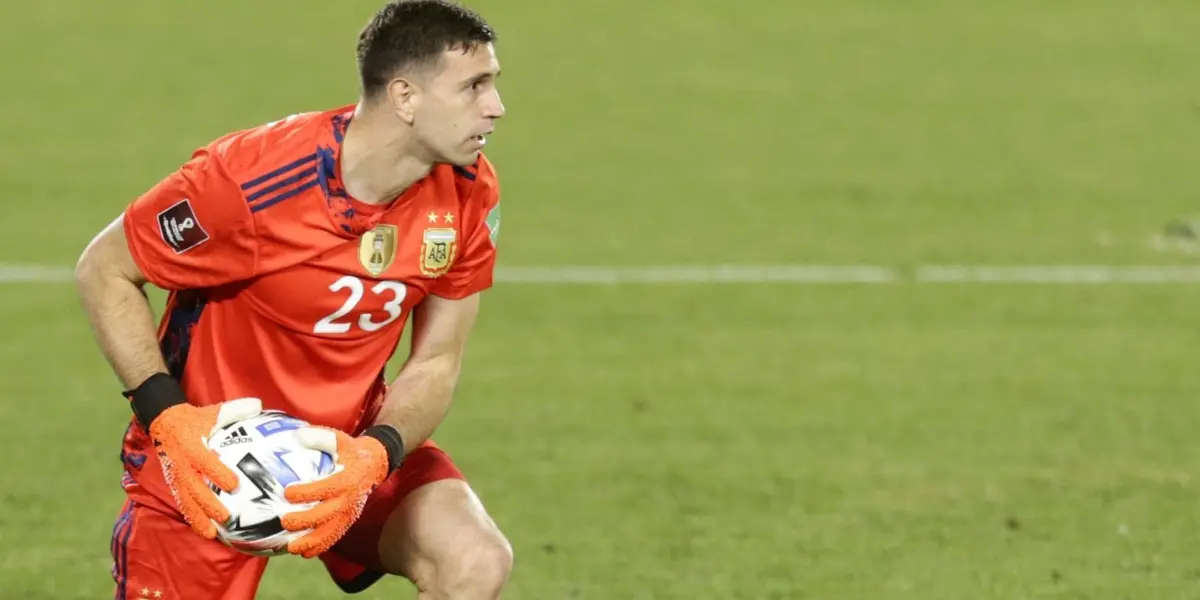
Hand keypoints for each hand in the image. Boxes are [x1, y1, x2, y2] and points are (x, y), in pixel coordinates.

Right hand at [148, 397, 262, 538]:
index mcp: (192, 446)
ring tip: (211, 534)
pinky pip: (182, 503)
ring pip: (186, 500)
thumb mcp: (213, 411)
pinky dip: (191, 517)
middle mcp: (182, 464)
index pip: (206, 462)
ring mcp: (176, 476)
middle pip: (195, 488)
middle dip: (208, 504)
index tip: (234, 485)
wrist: (164, 422)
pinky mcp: (174, 483)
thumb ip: (235, 410)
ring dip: (198, 518)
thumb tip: (259, 406)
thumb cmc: (195, 419)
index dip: (218, 473)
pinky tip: (204, 531)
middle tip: (226, 517)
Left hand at [280, 427, 390, 557]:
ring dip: (311, 541)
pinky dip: (320, 546)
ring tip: (291, 547)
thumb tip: (296, 436)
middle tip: (284, 522)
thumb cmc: (353, 451)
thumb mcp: (340, 439)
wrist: (376, 464)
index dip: (306, 492)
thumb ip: (320, 437)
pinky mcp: (349, 519)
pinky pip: (335, 536)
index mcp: (346, 479)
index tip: (287, 492)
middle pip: (326, 514)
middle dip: (304, 521)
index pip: (325, 488)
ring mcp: (350, 511)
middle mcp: (349, 498)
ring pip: (330, 531)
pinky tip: (304, 553)